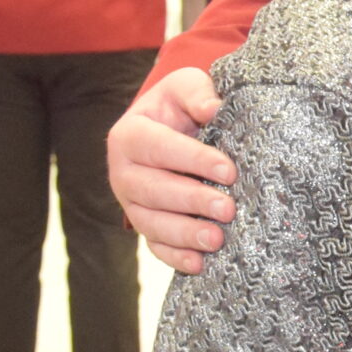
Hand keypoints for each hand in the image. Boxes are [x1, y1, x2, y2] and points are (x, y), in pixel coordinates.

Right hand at [109, 67, 234, 274]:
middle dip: (192, 202)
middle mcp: (123, 172)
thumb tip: (213, 109)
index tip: (228, 170)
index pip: (158, 147)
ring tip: (217, 239)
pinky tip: (200, 264)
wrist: (173, 129)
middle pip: (153, 190)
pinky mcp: (145, 226)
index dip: (192, 160)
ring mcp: (131, 203)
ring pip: (151, 223)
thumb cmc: (181, 107)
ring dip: (184, 234)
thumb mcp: (186, 87)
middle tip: (228, 209)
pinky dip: (175, 257)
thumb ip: (197, 93)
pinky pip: (155, 247)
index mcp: (130, 134)